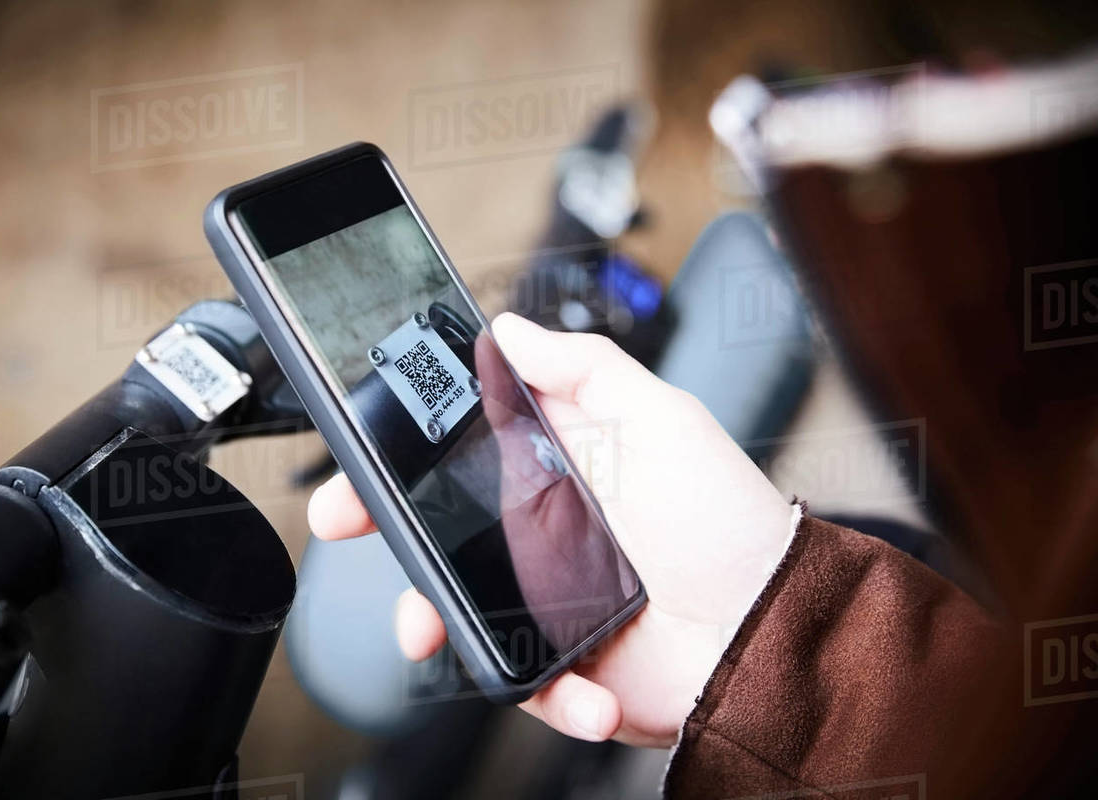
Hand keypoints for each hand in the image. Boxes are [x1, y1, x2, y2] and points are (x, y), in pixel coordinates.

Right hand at [308, 313, 793, 746]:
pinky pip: (524, 679)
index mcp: (554, 471)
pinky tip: (580, 686)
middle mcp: (541, 534)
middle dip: (388, 532)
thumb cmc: (725, 517)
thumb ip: (587, 368)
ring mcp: (547, 599)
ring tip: (431, 631)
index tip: (362, 457)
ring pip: (461, 608)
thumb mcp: (662, 419)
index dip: (403, 455)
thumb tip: (511, 328)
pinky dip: (543, 691)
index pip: (460, 454)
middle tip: (348, 525)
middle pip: (441, 531)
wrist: (771, 624)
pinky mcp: (566, 660)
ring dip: (435, 620)